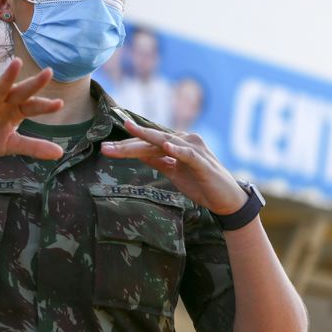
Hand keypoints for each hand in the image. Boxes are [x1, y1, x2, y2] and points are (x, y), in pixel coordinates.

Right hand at [0, 58, 63, 159]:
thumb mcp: (12, 144)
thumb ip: (34, 147)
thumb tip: (60, 154)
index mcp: (15, 110)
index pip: (33, 106)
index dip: (45, 106)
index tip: (60, 103)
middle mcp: (3, 103)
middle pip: (21, 92)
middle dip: (34, 83)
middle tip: (49, 72)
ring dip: (7, 76)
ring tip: (17, 62)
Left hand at [100, 120, 247, 214]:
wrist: (226, 199)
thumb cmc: (200, 184)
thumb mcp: (173, 171)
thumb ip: (157, 160)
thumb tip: (136, 152)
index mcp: (176, 143)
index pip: (147, 143)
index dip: (126, 145)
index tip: (106, 148)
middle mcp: (185, 140)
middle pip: (152, 140)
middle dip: (128, 143)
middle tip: (106, 147)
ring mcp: (195, 149)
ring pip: (165, 142)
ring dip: (146, 138)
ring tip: (129, 132)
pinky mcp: (203, 162)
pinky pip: (188, 154)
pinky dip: (177, 150)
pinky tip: (165, 146)